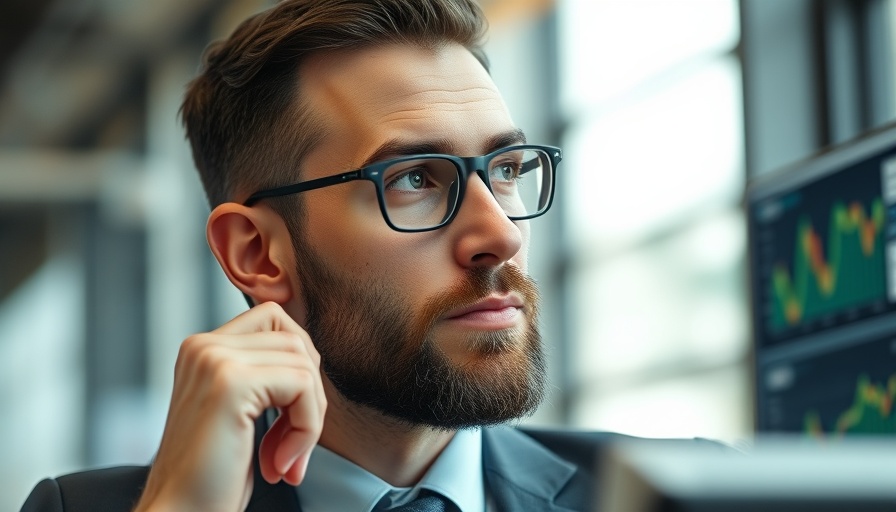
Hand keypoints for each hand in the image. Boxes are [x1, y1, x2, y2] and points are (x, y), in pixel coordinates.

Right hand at [134, 302, 325, 511]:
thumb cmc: (212, 477)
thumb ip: (267, 376)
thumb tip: (314, 360)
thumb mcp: (241, 412)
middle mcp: (203, 346)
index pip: (277, 322)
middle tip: (293, 444)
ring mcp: (214, 359)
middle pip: (295, 340)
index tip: (288, 419)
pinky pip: (302, 386)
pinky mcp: (231, 382)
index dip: (298, 370)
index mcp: (202, 349)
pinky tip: (280, 462)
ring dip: (309, 417)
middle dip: (309, 395)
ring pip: (304, 362)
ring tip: (285, 456)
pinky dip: (306, 428)